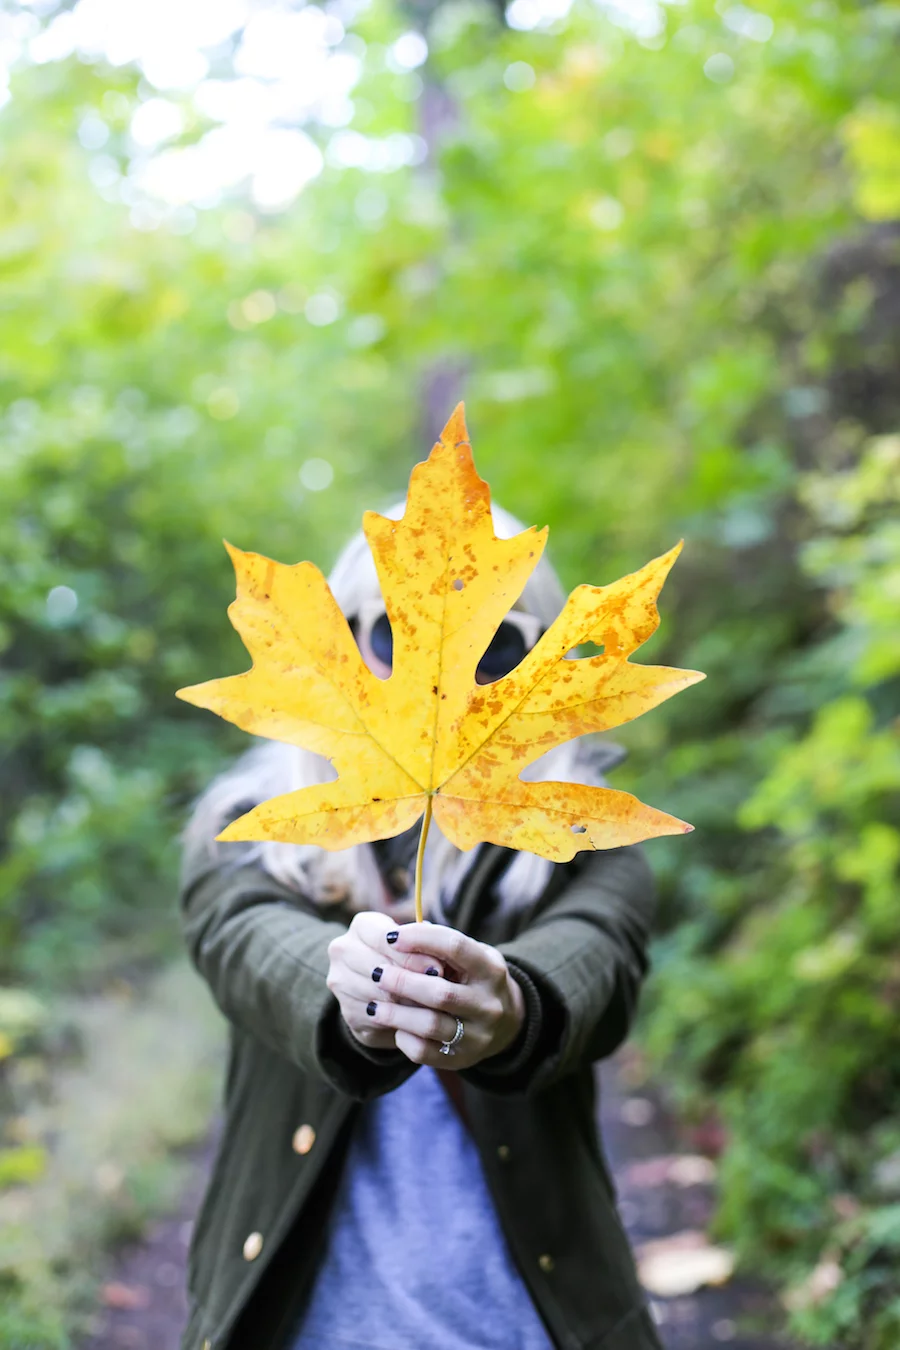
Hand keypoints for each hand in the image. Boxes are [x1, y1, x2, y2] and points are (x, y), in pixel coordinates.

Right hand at [326, 911, 445, 1051]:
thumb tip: (437, 964)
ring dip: (409, 1003)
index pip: (384, 938)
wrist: (385, 989)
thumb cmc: (409, 957)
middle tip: (441, 991)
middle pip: (380, 968)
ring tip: (434, 1006)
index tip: (439, 968)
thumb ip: (425, 947)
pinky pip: (377, 1019)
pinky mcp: (348, 1012)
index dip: (413, 955)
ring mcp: (341, 982)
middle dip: (413, 981)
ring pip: (379, 996)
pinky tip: (418, 1019)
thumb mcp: (419, 945)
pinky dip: (400, 1021)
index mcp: (362, 925)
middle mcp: (343, 950)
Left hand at [331, 918, 525, 1070]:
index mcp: (490, 969)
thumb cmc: (475, 978)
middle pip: (440, 993)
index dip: (420, 939)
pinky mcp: (462, 1059)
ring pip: (430, 1025)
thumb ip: (440, 945)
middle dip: (402, 981)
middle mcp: (488, 1004)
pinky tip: (394, 1027)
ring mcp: (477, 1036)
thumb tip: (397, 936)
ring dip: (396, 1014)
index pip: (455, 947)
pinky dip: (404, 1039)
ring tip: (372, 1005)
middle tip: (376, 973)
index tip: (390, 936)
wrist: (507, 1024)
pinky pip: (426, 1053)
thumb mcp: (470, 956)